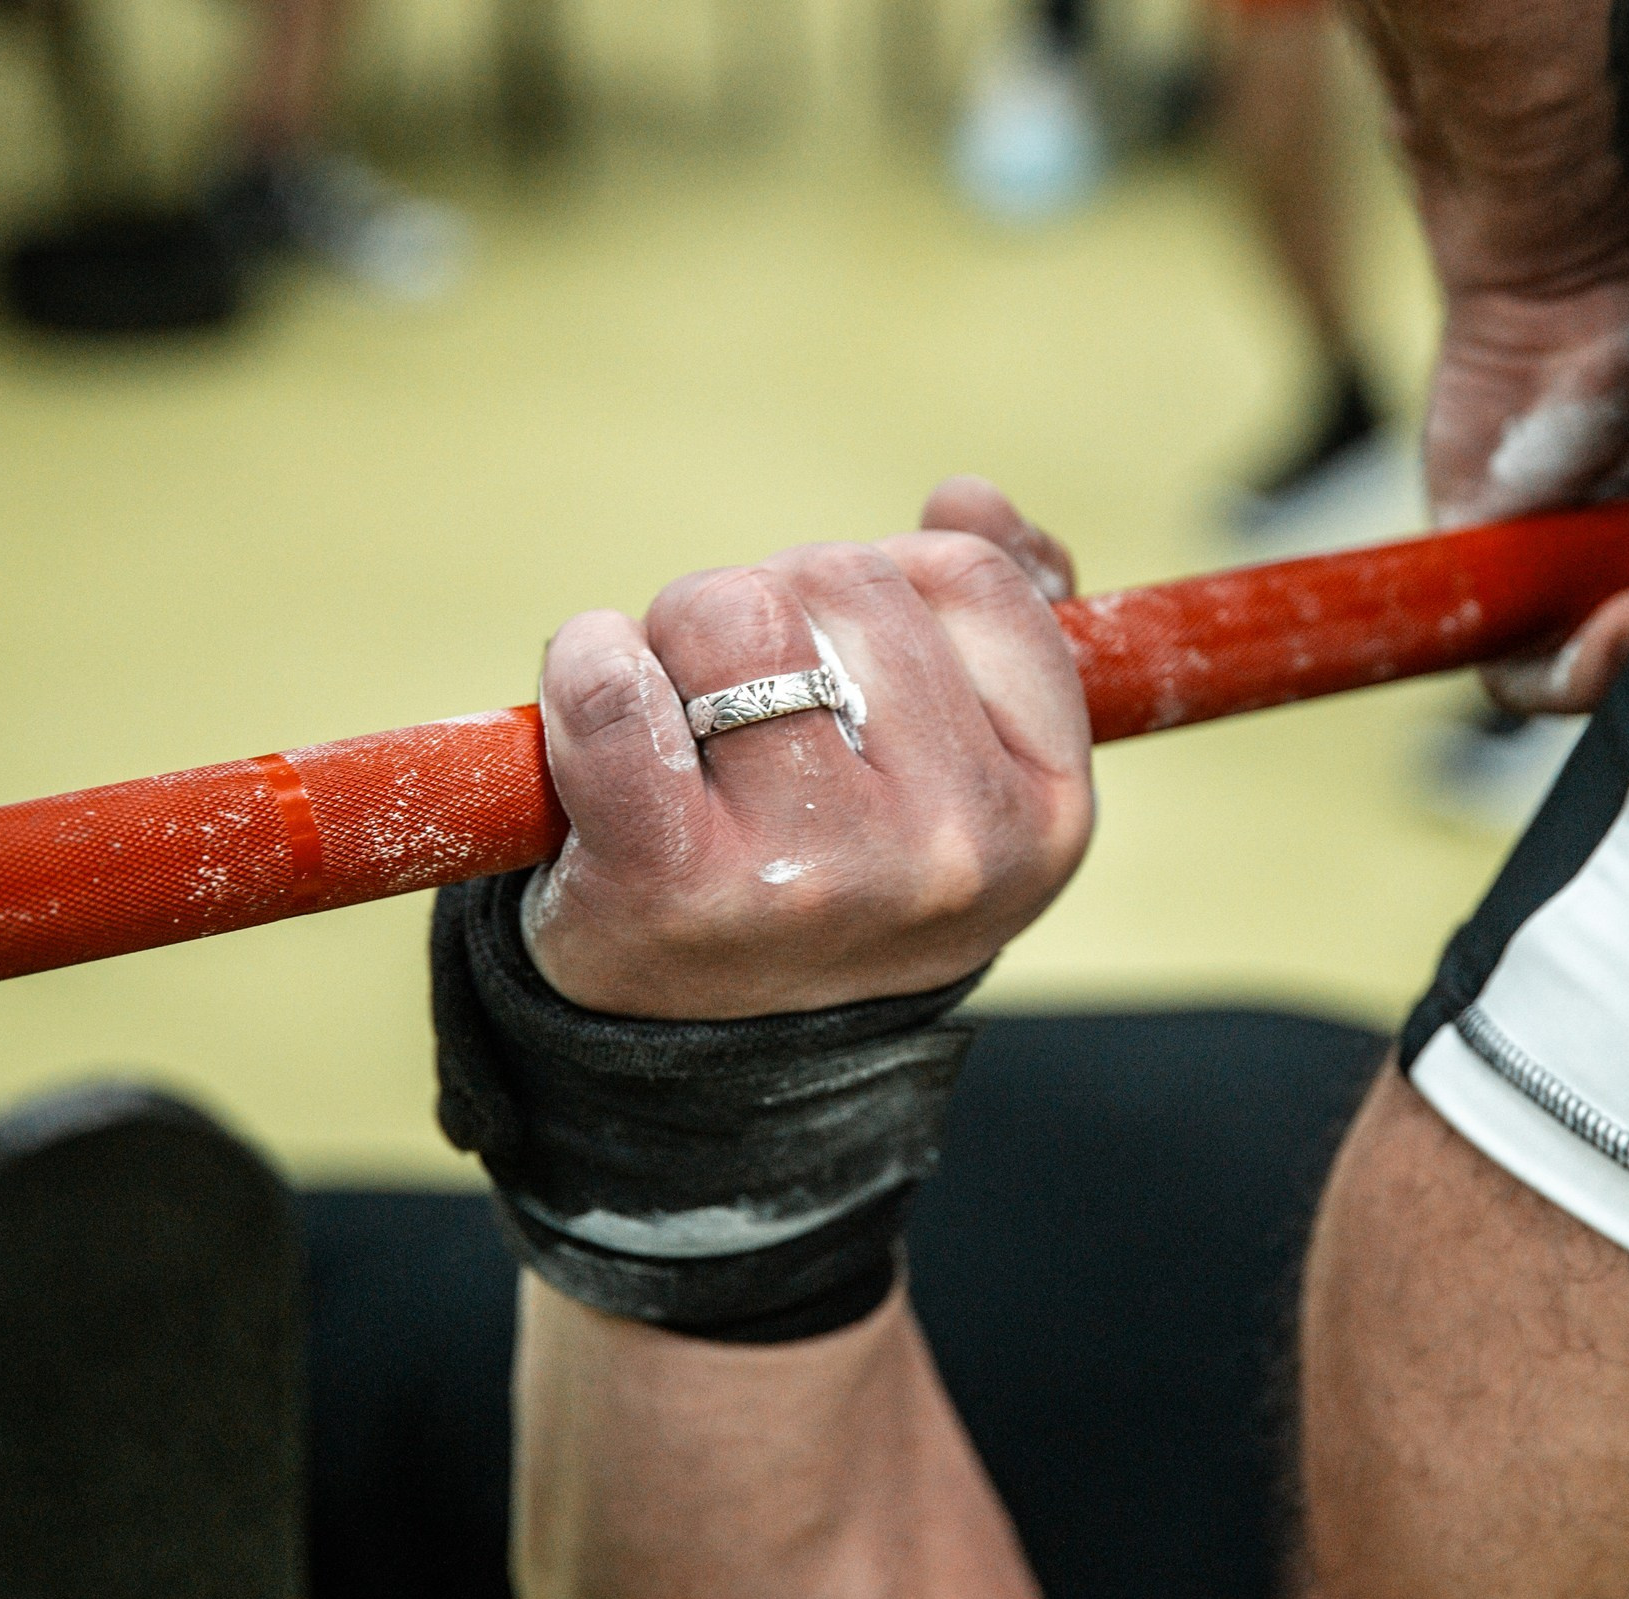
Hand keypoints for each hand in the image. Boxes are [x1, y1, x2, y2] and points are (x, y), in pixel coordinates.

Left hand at [520, 479, 1093, 1019]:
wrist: (724, 1067)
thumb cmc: (840, 875)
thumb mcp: (967, 772)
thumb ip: (999, 620)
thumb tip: (969, 501)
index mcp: (1044, 812)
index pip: (967, 580)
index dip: (884, 579)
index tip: (843, 656)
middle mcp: (947, 851)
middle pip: (841, 579)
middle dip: (776, 603)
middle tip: (746, 702)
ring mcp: (813, 873)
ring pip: (730, 610)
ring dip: (678, 631)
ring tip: (683, 720)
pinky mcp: (672, 887)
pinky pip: (612, 689)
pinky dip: (584, 664)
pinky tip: (598, 703)